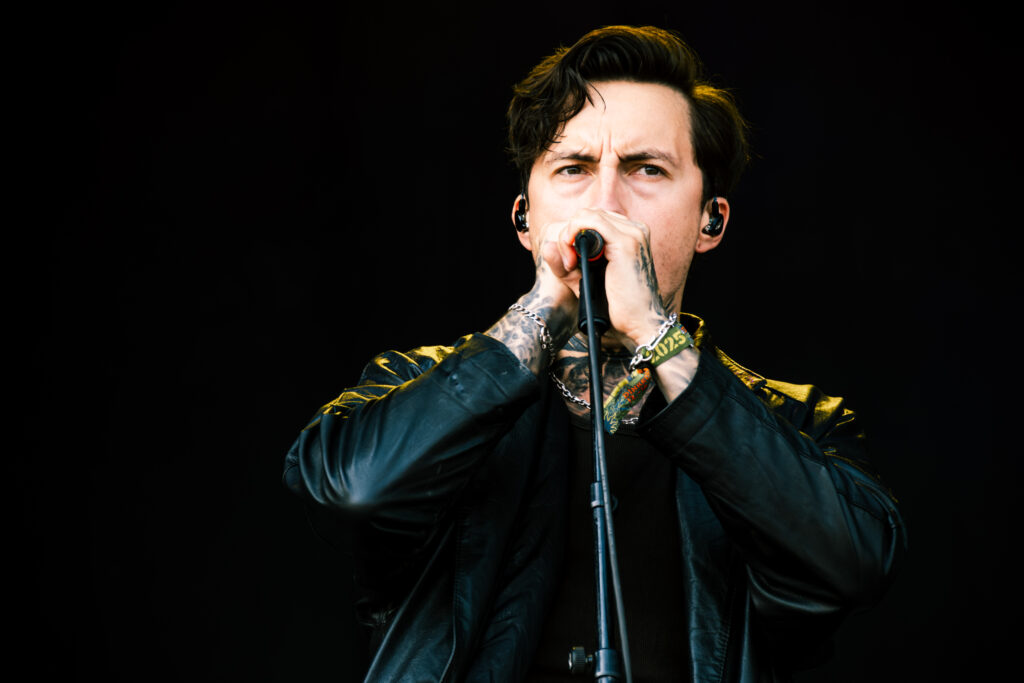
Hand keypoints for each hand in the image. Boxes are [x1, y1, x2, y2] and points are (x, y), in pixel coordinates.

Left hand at [550, 208, 670, 349]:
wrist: (639, 324)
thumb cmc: (618, 307)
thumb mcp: (586, 280)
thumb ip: (567, 263)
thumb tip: (546, 245)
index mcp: (630, 235)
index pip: (593, 219)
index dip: (574, 236)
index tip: (569, 263)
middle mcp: (635, 229)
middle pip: (588, 215)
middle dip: (569, 235)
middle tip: (567, 264)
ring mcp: (632, 233)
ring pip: (586, 216)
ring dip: (568, 236)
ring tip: (569, 264)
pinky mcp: (625, 242)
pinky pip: (589, 222)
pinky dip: (572, 235)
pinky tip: (571, 258)